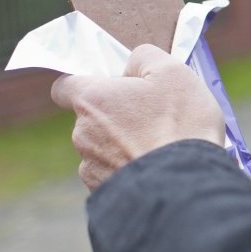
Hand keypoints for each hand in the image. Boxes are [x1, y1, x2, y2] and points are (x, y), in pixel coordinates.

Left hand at [51, 44, 225, 190]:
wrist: (186, 187)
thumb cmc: (180, 125)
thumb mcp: (173, 72)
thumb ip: (144, 57)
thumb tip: (132, 66)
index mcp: (92, 99)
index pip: (64, 86)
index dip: (87, 85)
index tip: (112, 89)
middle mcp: (82, 134)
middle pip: (91, 119)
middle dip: (116, 117)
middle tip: (152, 119)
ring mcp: (91, 168)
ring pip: (102, 149)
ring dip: (123, 146)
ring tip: (159, 148)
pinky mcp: (104, 194)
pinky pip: (113, 175)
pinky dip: (130, 171)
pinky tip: (156, 170)